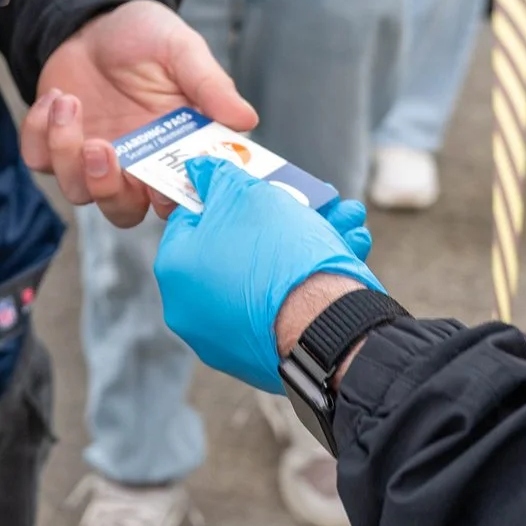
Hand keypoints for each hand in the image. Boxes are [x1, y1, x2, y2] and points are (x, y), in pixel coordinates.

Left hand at [22, 0, 256, 227]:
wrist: (96, 18)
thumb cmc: (147, 36)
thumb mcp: (183, 50)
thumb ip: (210, 85)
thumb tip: (247, 119)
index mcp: (172, 150)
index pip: (177, 197)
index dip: (170, 200)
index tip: (160, 180)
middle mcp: (133, 164)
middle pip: (122, 211)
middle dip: (108, 188)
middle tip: (102, 147)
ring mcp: (91, 158)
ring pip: (76, 191)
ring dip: (67, 152)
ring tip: (68, 102)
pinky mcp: (54, 144)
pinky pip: (38, 160)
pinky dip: (40, 133)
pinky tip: (56, 96)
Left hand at [155, 157, 381, 393]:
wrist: (325, 326)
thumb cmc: (278, 255)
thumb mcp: (246, 194)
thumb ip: (218, 177)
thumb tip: (198, 168)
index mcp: (176, 269)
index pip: (192, 219)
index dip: (226, 195)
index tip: (256, 185)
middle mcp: (193, 310)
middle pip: (240, 246)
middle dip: (283, 217)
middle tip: (313, 199)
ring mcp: (228, 339)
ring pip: (270, 274)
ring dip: (310, 240)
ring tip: (346, 218)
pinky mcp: (264, 357)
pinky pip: (285, 306)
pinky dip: (314, 277)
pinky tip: (350, 248)